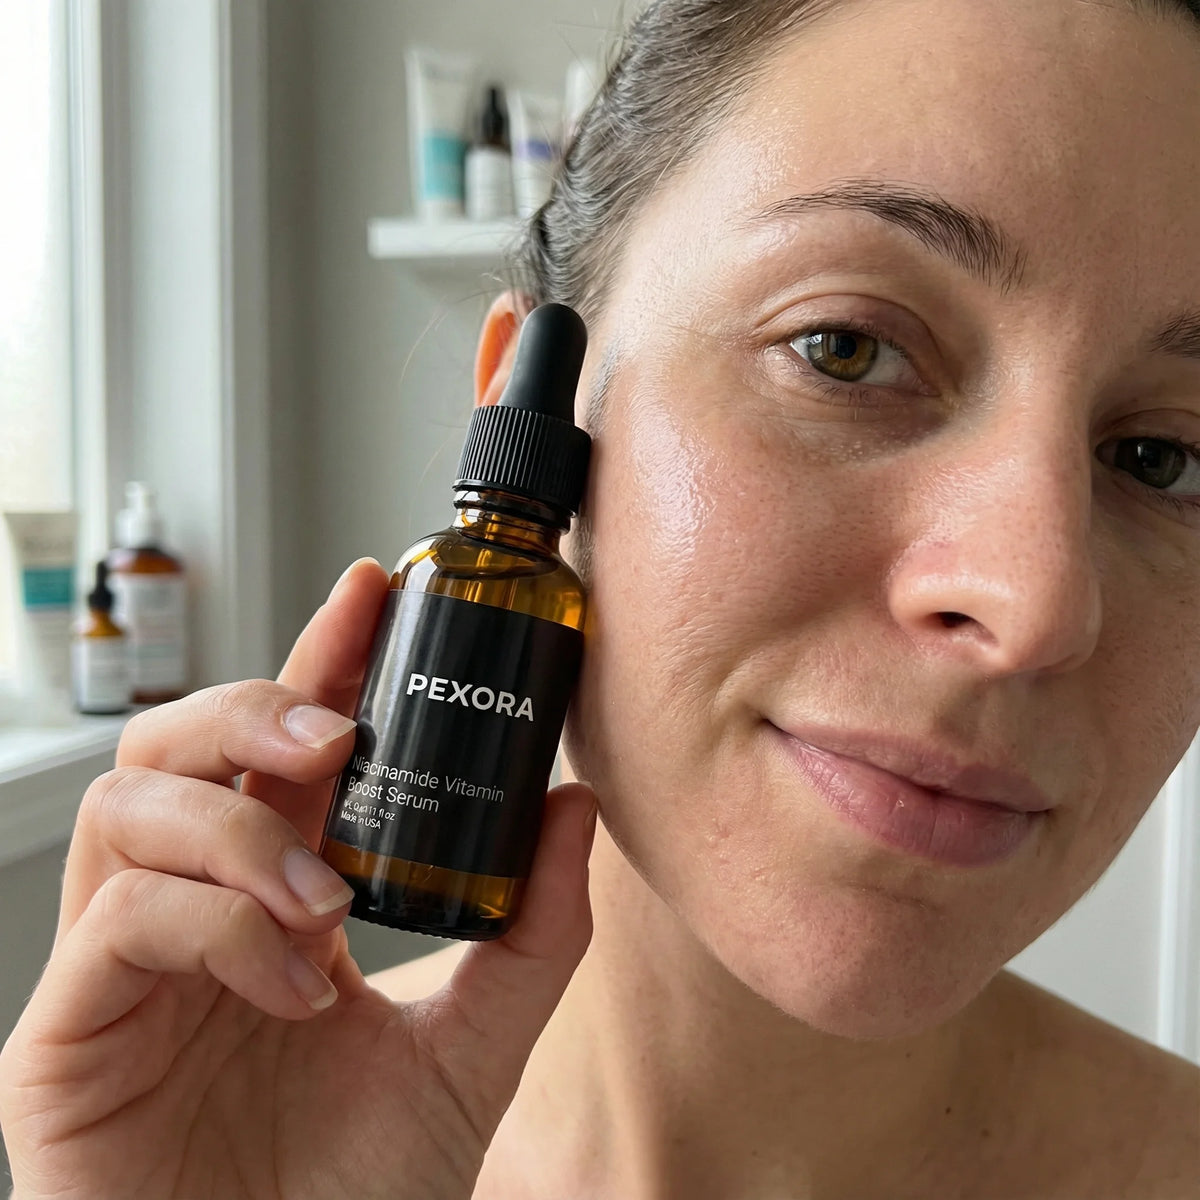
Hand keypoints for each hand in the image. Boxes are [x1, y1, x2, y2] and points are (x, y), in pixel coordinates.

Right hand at [0, 559, 596, 1199]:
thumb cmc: (359, 1194)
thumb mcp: (473, 1047)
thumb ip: (532, 935)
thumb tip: (572, 805)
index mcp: (271, 895)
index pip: (277, 744)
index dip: (316, 657)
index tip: (371, 590)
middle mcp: (188, 909)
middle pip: (174, 743)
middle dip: (255, 706)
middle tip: (337, 733)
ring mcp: (120, 970)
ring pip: (127, 808)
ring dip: (238, 824)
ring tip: (326, 900)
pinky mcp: (65, 1041)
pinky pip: (118, 925)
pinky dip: (217, 929)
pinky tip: (293, 984)